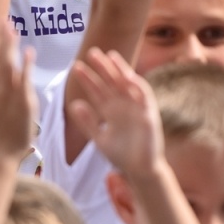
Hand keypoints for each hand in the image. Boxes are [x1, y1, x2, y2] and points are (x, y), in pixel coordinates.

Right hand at [0, 21, 37, 161]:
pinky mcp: (24, 101)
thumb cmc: (1, 129)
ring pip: (8, 65)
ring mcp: (11, 93)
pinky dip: (26, 66)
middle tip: (0, 20)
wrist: (4, 151)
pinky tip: (30, 52)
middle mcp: (0, 88)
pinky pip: (25, 81)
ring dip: (8, 47)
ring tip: (10, 29)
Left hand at [69, 48, 164, 177]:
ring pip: (127, 84)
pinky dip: (137, 85)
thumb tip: (74, 104)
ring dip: (120, 70)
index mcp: (111, 111)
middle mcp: (123, 106)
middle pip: (111, 82)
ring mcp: (136, 108)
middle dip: (102, 68)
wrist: (140, 171)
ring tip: (110, 56)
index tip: (76, 67)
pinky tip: (128, 75)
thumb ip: (88, 123)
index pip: (98, 91)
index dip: (88, 79)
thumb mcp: (99, 138)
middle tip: (91, 52)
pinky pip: (145, 96)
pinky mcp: (149, 114)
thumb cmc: (121, 155)